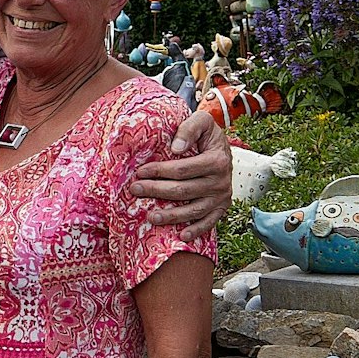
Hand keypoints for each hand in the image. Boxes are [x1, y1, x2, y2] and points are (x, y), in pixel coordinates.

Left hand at [132, 109, 231, 241]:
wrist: (223, 148)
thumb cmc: (207, 134)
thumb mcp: (202, 121)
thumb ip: (189, 128)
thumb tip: (175, 148)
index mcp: (217, 160)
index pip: (182, 169)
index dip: (159, 171)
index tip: (140, 171)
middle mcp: (221, 182)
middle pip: (184, 190)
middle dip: (157, 191)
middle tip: (135, 190)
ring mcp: (221, 197)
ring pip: (193, 210)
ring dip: (171, 216)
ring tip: (150, 217)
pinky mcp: (221, 208)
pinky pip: (209, 223)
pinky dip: (196, 230)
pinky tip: (181, 236)